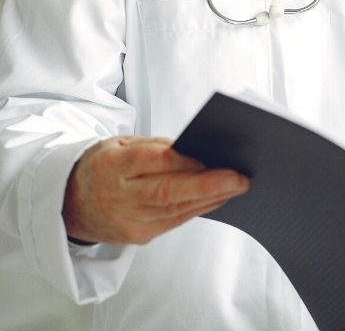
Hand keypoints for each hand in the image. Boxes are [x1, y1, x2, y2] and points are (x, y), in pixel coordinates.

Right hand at [62, 135, 249, 244]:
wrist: (68, 203)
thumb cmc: (102, 166)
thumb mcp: (120, 144)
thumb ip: (155, 146)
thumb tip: (195, 152)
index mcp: (112, 166)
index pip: (155, 163)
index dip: (186, 161)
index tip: (214, 156)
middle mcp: (119, 197)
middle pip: (168, 192)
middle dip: (209, 185)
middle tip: (240, 179)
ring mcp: (128, 221)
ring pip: (176, 211)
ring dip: (212, 198)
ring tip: (238, 187)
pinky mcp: (138, 237)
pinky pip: (175, 222)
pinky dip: (199, 209)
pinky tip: (219, 199)